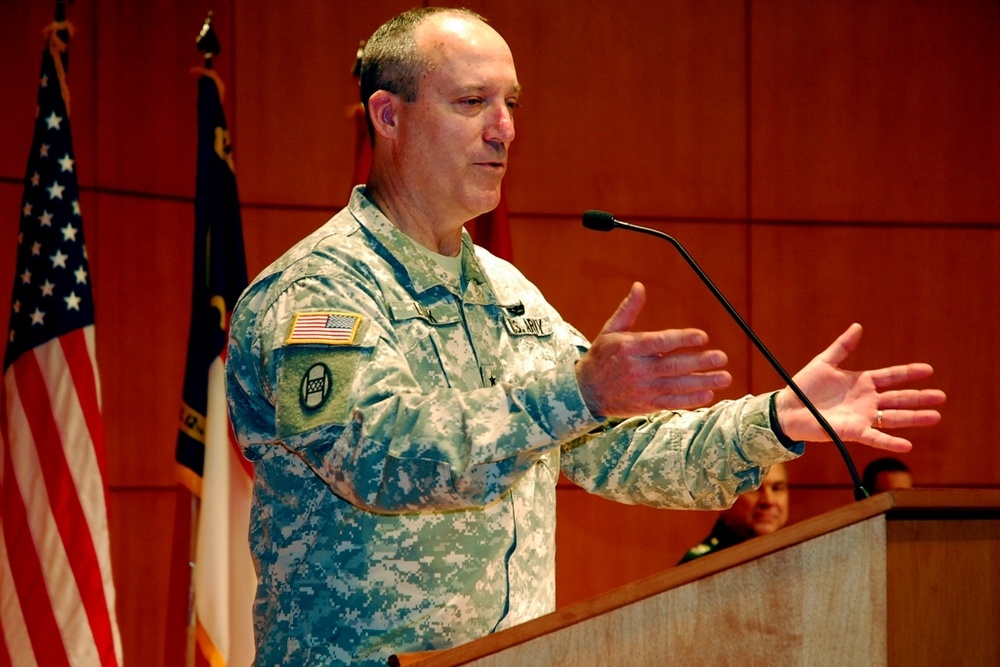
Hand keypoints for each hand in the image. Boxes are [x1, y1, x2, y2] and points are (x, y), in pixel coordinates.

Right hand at [576, 282, 731, 417]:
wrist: (586, 391)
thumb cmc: (601, 356)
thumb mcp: (610, 330)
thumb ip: (628, 309)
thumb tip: (639, 286)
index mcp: (629, 348)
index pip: (660, 342)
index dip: (682, 339)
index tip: (702, 337)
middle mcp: (638, 369)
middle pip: (673, 366)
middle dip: (699, 362)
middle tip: (721, 357)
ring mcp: (643, 389)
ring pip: (677, 385)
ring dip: (702, 381)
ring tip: (724, 377)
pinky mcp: (647, 404)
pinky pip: (672, 403)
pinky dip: (691, 400)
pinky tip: (708, 394)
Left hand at [774, 323, 945, 451]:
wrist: (787, 409)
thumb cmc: (803, 387)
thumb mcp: (823, 362)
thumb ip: (842, 347)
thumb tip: (857, 327)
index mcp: (862, 382)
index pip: (891, 377)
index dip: (908, 373)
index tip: (928, 370)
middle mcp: (866, 401)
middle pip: (899, 398)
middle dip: (920, 397)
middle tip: (942, 396)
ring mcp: (862, 417)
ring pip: (894, 417)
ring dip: (914, 418)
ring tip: (935, 416)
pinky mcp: (852, 432)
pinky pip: (875, 437)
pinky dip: (890, 441)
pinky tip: (907, 444)